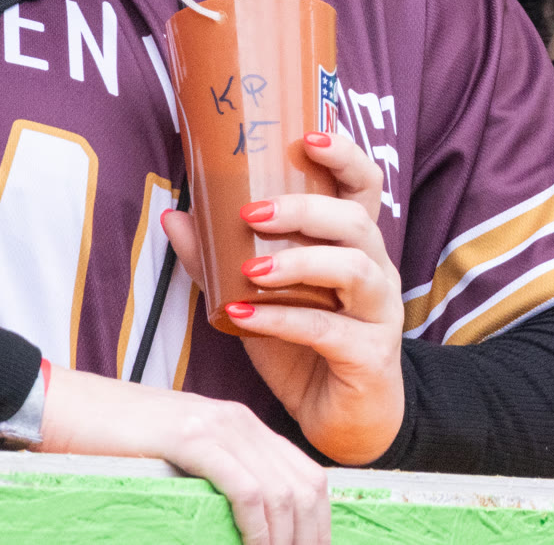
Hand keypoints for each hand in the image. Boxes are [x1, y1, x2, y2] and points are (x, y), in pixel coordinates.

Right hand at [40, 366, 327, 544]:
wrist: (65, 407)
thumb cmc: (113, 443)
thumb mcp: (181, 460)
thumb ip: (217, 478)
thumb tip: (245, 525)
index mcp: (243, 425)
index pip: (306, 476)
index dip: (319, 524)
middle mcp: (240, 421)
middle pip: (305, 486)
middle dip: (309, 537)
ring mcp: (219, 426)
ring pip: (282, 492)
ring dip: (285, 541)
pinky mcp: (192, 438)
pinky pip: (246, 489)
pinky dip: (258, 529)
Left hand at [163, 130, 404, 465]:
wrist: (339, 417)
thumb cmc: (304, 345)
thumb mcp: (258, 296)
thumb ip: (218, 258)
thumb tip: (175, 215)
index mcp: (354, 243)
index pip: (364, 185)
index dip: (344, 155)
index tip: (306, 136)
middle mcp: (376, 269)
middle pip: (355, 222)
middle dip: (304, 211)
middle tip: (251, 212)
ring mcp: (378, 312)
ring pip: (354, 269)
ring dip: (299, 263)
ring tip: (250, 268)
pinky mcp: (368, 354)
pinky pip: (328, 330)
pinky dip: (281, 320)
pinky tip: (242, 315)